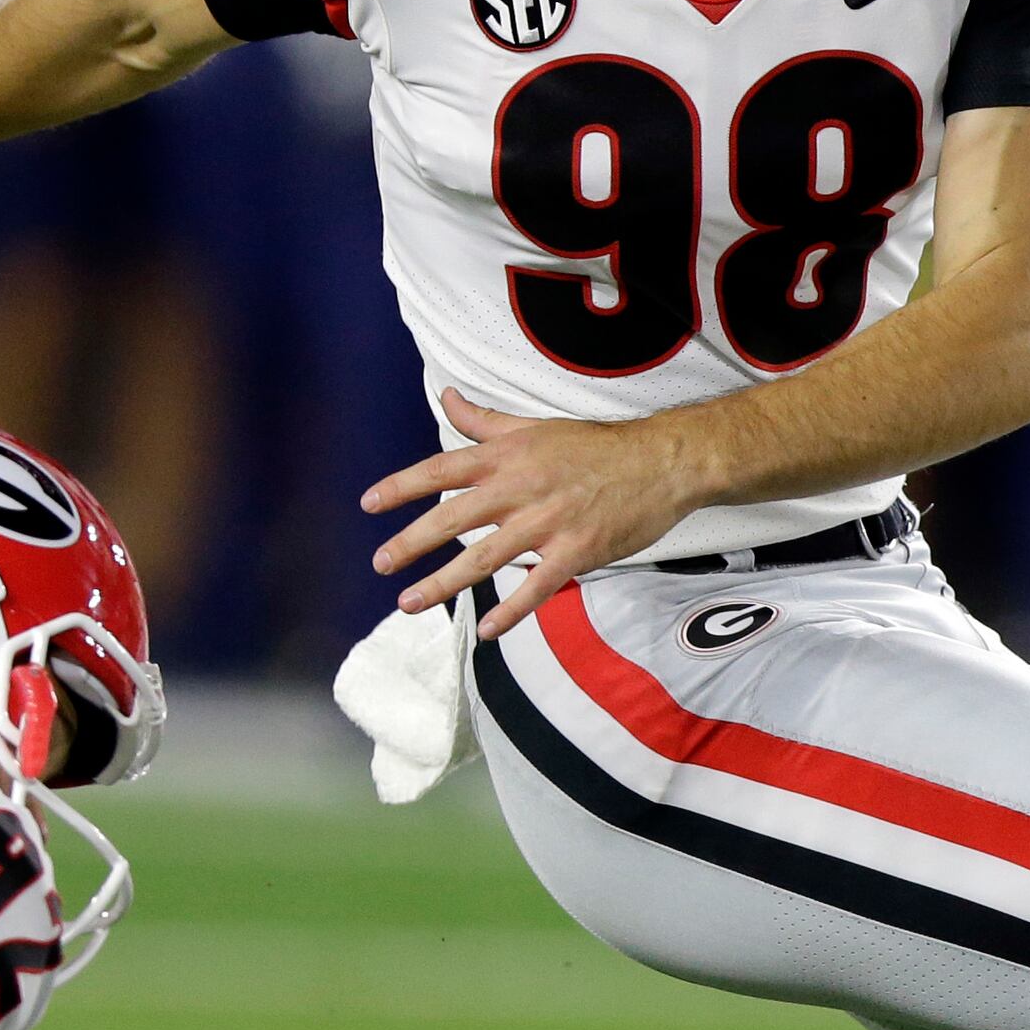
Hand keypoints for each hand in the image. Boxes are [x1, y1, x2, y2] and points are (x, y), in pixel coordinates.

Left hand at [363, 389, 710, 638]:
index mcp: (507, 456)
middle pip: (451, 518)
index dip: (401, 486)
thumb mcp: (535, 425)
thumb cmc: (597, 445)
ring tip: (408, 603)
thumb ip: (486, 421)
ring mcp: (546, 522)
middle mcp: (519, 488)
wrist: (661, 461)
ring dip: (442, 584)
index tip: (368, 504)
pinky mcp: (576, 551)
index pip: (441, 469)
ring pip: (483, 558)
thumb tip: (445, 398)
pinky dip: (509, 610)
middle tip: (380, 564)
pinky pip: (535, 587)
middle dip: (410, 543)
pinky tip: (486, 631)